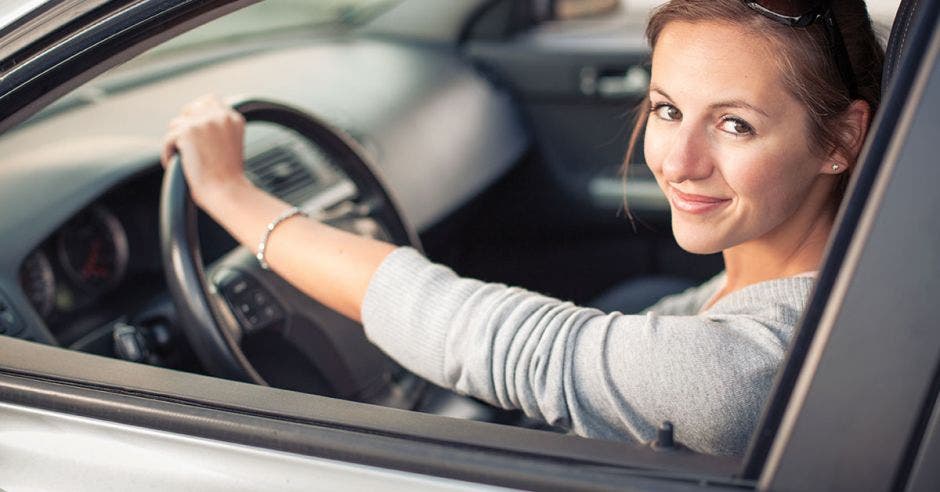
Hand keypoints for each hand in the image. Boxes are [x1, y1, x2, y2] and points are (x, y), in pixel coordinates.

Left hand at [161, 94, 252, 208]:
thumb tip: (194, 119)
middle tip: (183, 144)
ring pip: (176, 124)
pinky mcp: (188, 131)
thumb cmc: (228, 178)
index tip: (194, 130)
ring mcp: (204, 122)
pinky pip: (168, 139)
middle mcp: (220, 116)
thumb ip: (218, 128)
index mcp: (234, 119)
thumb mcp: (230, 145)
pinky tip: (176, 164)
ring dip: (175, 141)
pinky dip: (168, 153)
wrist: (227, 191)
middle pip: (191, 108)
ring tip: (183, 159)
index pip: (210, 101)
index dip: (198, 114)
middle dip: (184, 125)